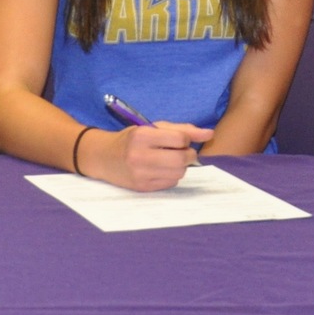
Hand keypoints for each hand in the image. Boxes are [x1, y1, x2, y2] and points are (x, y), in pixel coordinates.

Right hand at [95, 122, 212, 191]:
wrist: (103, 157)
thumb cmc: (132, 139)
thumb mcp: (153, 127)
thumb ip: (182, 129)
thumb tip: (210, 133)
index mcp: (142, 135)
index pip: (179, 139)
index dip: (185, 139)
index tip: (180, 140)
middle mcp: (140, 155)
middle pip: (181, 159)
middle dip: (188, 155)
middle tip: (182, 152)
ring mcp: (140, 174)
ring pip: (178, 173)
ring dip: (181, 166)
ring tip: (170, 160)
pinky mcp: (142, 187)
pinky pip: (170, 183)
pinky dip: (172, 176)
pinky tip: (161, 170)